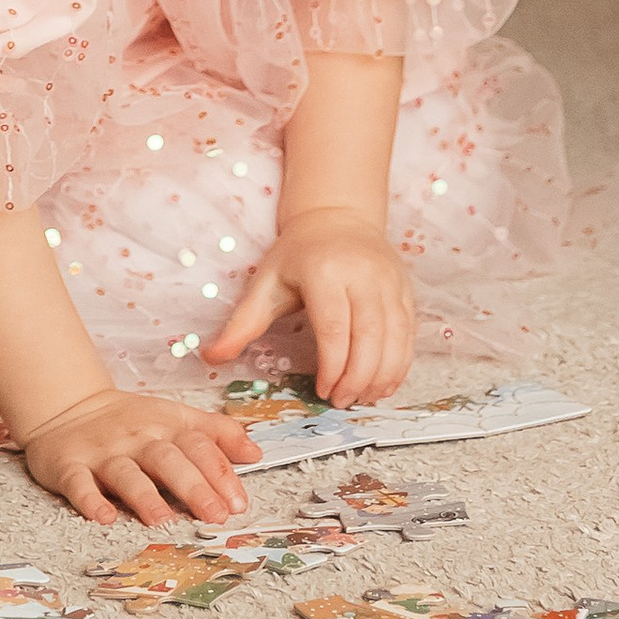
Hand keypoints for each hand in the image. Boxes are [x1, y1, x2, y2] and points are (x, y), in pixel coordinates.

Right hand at [18, 387, 255, 527]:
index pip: (199, 445)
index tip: (239, 503)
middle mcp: (138, 438)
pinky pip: (79, 483)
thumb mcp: (176, 416)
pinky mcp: (70, 466)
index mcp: (166, 425)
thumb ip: (216, 432)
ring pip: (126, 473)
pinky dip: (89, 501)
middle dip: (194, 487)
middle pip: (169, 459)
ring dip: (145, 496)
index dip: (221, 473)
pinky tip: (102, 517)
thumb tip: (255, 453)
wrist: (69, 407)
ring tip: (162, 520)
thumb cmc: (132, 420)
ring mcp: (103, 452)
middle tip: (216, 516)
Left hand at [208, 207, 415, 407]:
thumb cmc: (298, 255)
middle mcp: (364, 273)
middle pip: (370, 334)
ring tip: (362, 398)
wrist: (338, 216)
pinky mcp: (405, 288)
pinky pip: (409, 332)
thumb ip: (242, 323)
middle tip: (341, 402)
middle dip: (358, 377)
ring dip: (382, 375)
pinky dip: (400, 363)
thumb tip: (209, 357)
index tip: (322, 392)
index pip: (335, 325)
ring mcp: (390, 280)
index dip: (332, 364)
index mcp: (326, 270)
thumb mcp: (266, 282)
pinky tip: (384, 384)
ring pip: (395, 336)